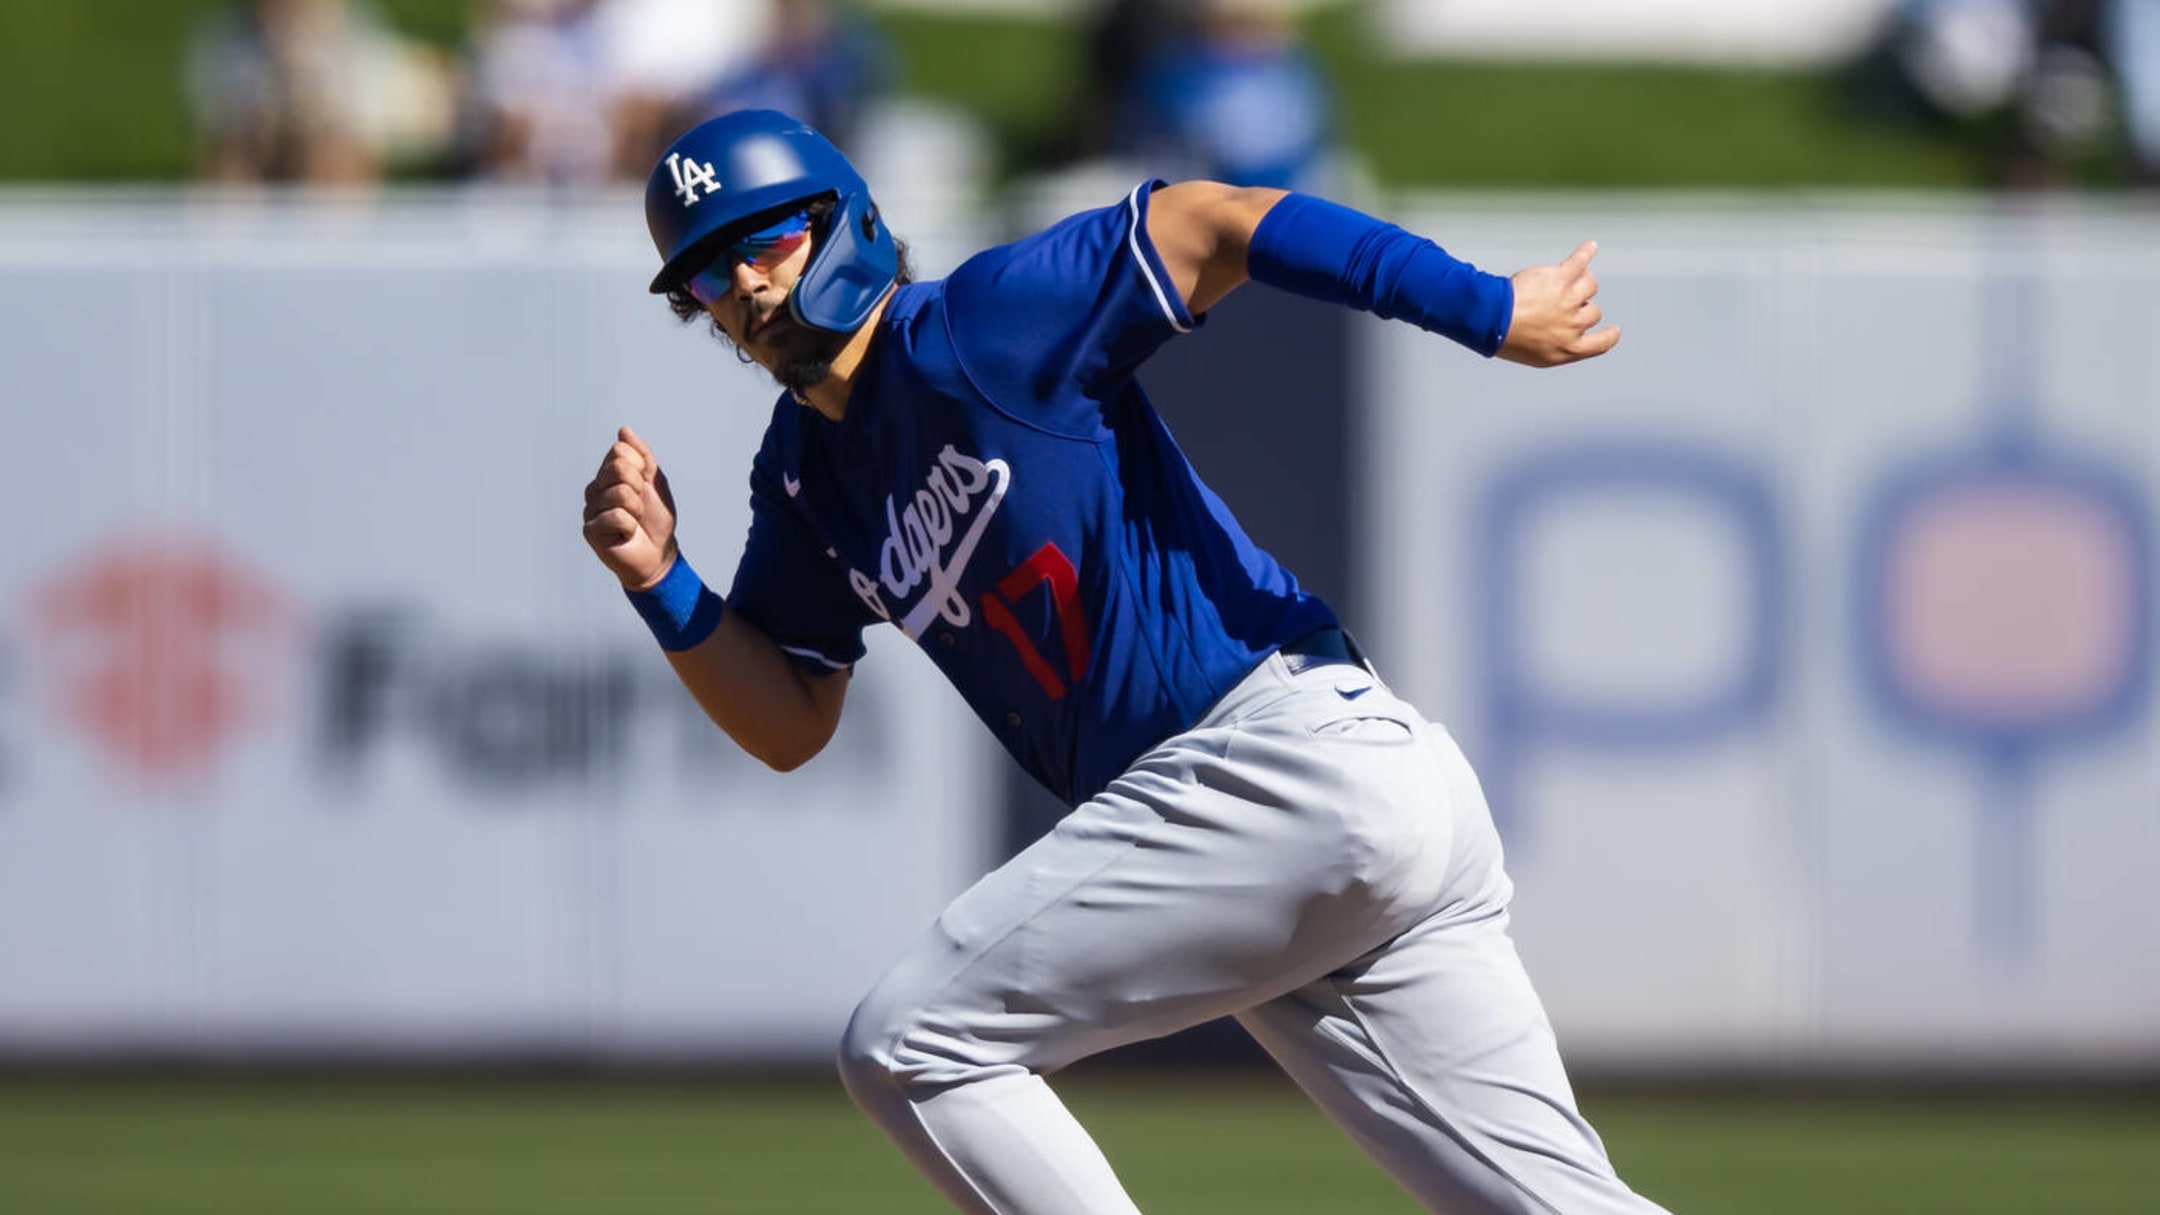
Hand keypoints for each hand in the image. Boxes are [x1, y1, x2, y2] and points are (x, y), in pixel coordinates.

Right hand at [582, 425, 678, 590]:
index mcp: (608, 475)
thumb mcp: (655, 482)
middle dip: (639, 487)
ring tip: (634, 521)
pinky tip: (625, 535)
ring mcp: (590, 509)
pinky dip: (630, 527)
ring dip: (637, 510)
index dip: (640, 467)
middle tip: (640, 506)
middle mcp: (595, 489)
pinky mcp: (590, 530)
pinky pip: (617, 516)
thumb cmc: (656, 519)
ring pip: (620, 493)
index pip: (619, 450)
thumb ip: (642, 456)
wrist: (658, 554)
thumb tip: (623, 430)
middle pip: (617, 468)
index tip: (644, 486)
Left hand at [1498, 241, 1619, 367]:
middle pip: (1593, 312)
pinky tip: (1590, 247)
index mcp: (1570, 348)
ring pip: (1589, 285)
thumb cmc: (1507, 338)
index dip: (1609, 334)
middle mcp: (1574, 325)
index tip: (1613, 329)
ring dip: (1579, 283)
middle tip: (1553, 305)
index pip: (1602, 342)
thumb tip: (1569, 340)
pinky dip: (1586, 253)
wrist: (1492, 319)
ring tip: (1562, 282)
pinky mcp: (1561, 278)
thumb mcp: (1538, 355)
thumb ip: (1559, 347)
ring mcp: (1569, 300)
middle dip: (1578, 308)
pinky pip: (1580, 261)